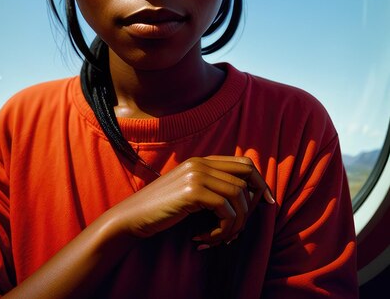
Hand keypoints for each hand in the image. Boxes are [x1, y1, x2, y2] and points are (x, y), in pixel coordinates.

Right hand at [107, 155, 274, 247]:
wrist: (132, 217)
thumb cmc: (162, 211)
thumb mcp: (190, 194)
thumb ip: (212, 188)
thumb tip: (245, 200)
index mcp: (202, 161)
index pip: (244, 164)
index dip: (260, 183)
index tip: (268, 204)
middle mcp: (201, 163)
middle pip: (247, 175)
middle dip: (255, 202)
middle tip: (244, 226)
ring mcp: (197, 174)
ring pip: (239, 196)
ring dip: (235, 224)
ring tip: (219, 239)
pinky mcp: (193, 191)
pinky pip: (226, 211)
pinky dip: (222, 231)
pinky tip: (204, 240)